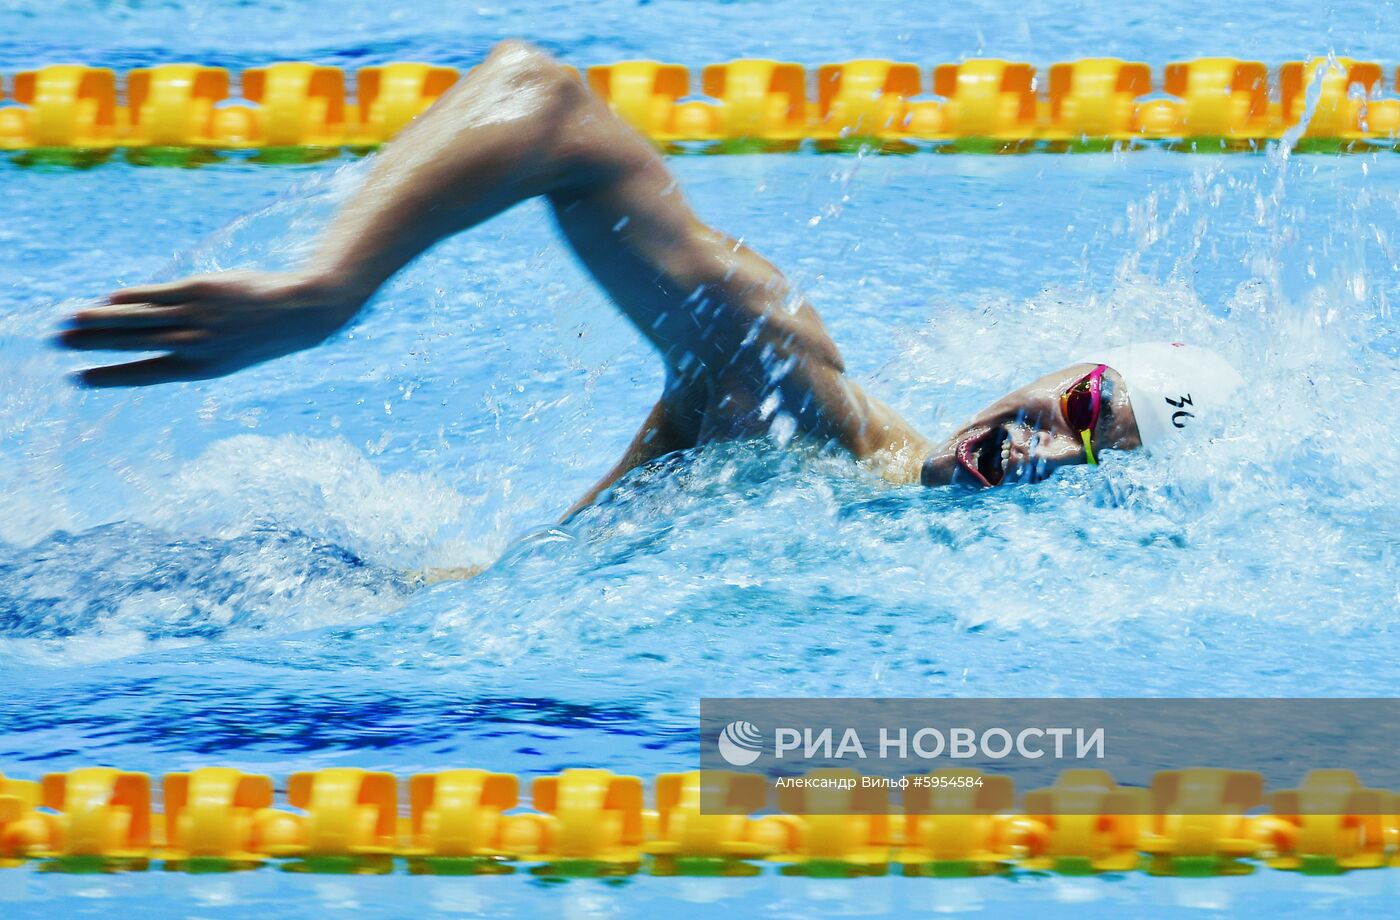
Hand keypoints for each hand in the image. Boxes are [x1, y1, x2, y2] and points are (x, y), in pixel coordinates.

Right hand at [60, 271, 362, 386]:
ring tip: (69, 321)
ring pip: (135, 318)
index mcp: (200, 370)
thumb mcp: (224, 353)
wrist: (297, 313)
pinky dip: (128, 297)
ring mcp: (194, 317)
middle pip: (131, 345)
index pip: (144, 374)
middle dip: (92, 345)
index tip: (78, 379)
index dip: (109, 377)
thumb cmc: (258, 336)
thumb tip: (145, 334)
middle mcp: (193, 345)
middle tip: (59, 344)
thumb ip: (186, 348)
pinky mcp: (197, 289)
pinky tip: (107, 299)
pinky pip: (153, 295)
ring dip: (99, 320)